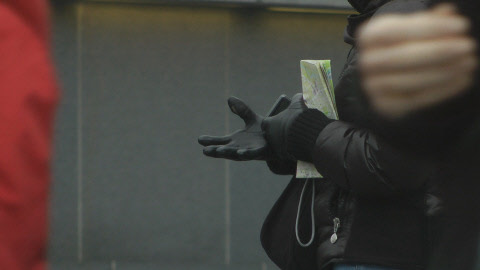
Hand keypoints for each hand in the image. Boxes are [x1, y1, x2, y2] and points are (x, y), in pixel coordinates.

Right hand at [198, 97, 268, 160]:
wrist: (281, 139)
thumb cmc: (264, 132)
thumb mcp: (251, 119)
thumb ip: (242, 110)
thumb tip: (230, 99)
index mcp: (236, 141)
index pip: (220, 142)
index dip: (210, 141)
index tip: (199, 140)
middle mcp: (240, 148)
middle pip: (225, 150)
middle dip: (215, 151)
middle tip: (205, 151)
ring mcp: (250, 151)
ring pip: (236, 153)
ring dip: (228, 153)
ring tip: (219, 151)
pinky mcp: (261, 151)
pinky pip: (252, 154)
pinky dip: (246, 154)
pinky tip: (240, 153)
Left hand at [262, 93, 332, 161]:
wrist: (305, 134)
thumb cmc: (298, 117)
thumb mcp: (297, 105)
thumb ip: (296, 99)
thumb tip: (300, 95)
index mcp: (268, 124)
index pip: (266, 123)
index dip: (274, 122)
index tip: (282, 121)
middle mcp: (269, 136)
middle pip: (272, 135)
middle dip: (279, 132)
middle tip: (290, 130)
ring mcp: (275, 147)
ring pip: (279, 144)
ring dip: (286, 141)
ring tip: (297, 137)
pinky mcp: (284, 155)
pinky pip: (287, 152)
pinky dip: (292, 148)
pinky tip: (300, 144)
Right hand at [358, 4, 477, 117]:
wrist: (386, 76)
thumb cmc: (404, 45)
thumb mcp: (414, 28)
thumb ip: (430, 20)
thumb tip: (448, 13)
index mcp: (370, 36)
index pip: (396, 31)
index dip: (431, 28)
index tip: (462, 26)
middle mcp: (367, 61)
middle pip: (402, 57)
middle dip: (439, 52)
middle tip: (468, 47)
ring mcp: (373, 86)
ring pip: (409, 80)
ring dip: (443, 72)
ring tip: (469, 63)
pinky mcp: (385, 104)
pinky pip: (415, 99)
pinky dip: (442, 90)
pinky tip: (462, 79)